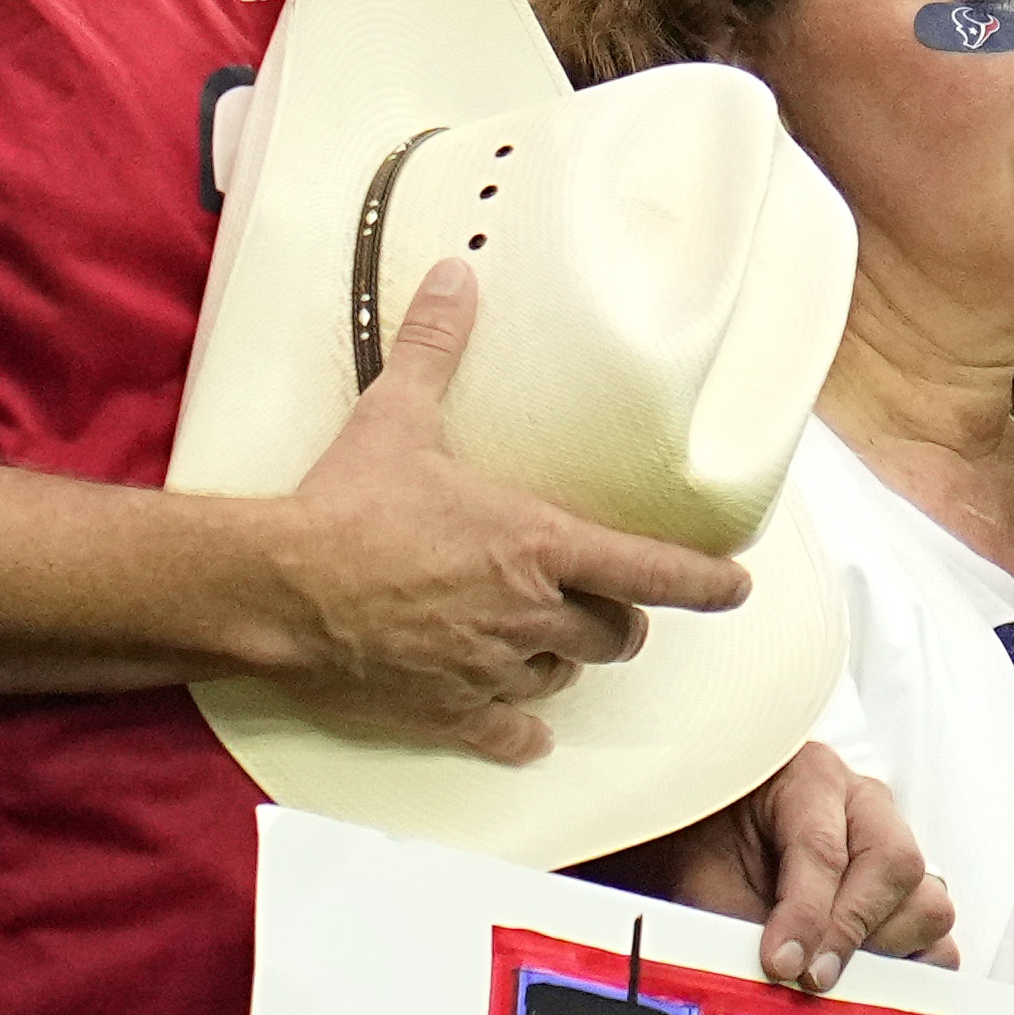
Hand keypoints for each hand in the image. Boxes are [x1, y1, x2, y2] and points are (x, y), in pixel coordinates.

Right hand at [252, 259, 748, 760]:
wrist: (279, 591)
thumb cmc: (343, 509)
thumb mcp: (396, 418)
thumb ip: (436, 350)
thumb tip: (456, 278)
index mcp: (538, 544)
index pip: (652, 570)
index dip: (705, 582)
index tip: (734, 586)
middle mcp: (531, 614)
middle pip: (617, 632)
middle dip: (615, 618)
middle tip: (601, 603)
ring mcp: (495, 669)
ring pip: (567, 677)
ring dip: (563, 660)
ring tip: (539, 639)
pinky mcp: (454, 713)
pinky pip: (515, 736)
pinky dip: (523, 732)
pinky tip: (522, 728)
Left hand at [610, 739, 952, 994]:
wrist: (715, 843)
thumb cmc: (711, 850)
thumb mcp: (702, 876)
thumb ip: (723, 915)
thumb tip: (764, 974)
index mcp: (808, 778)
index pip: (823, 847)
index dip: (805, 914)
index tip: (780, 964)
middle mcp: (865, 805)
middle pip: (894, 864)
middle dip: (850, 931)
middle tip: (812, 978)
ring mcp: (899, 849)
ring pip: (928, 903)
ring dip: (882, 951)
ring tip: (830, 974)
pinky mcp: (914, 898)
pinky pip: (941, 942)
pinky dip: (910, 970)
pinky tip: (862, 981)